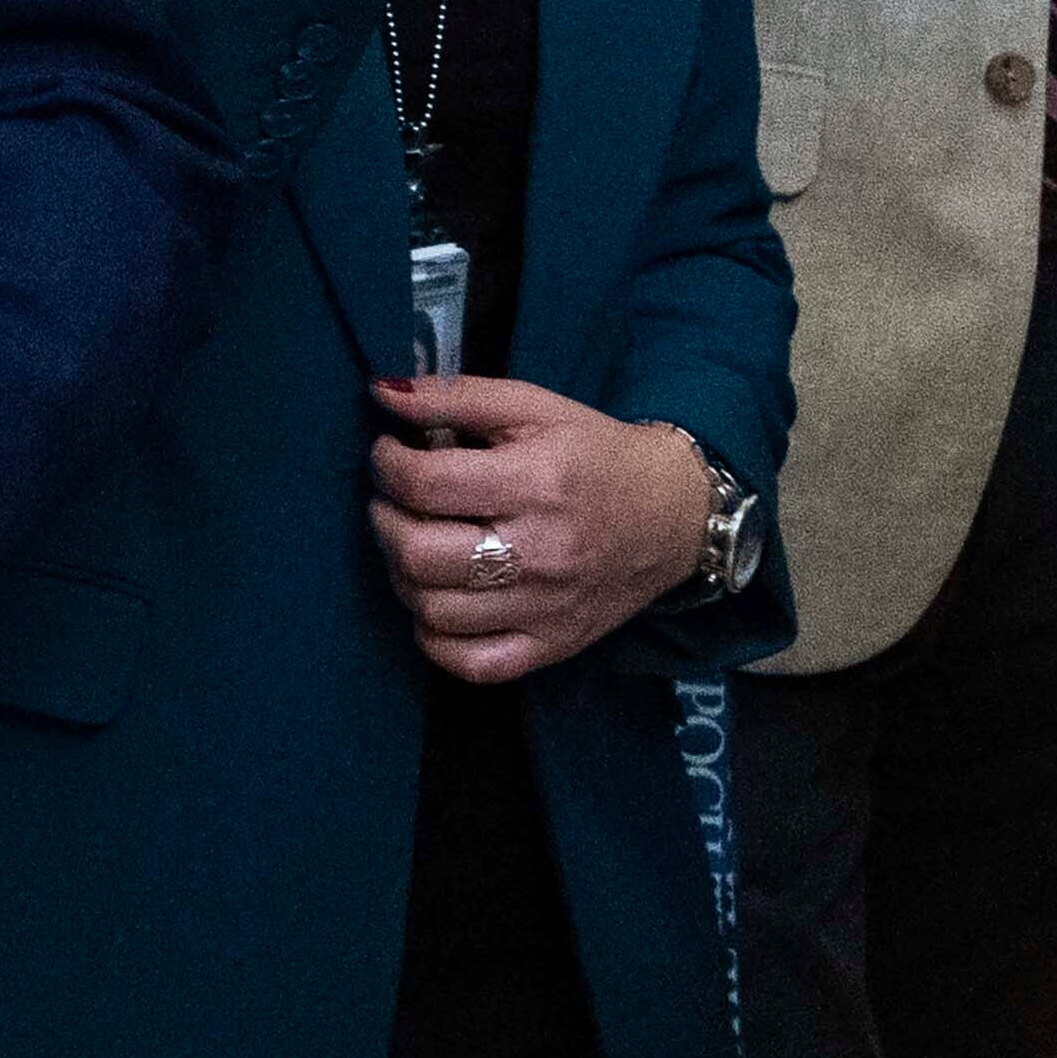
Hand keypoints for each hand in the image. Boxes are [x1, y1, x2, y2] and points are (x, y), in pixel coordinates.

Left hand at [363, 378, 704, 682]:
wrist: (676, 515)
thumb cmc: (597, 454)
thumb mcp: (534, 406)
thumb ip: (456, 396)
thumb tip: (381, 392)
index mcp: (536, 484)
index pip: (426, 485)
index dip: (386, 465)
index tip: (389, 453)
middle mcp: (540, 553)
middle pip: (420, 555)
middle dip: (385, 522)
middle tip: (392, 501)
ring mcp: (546, 609)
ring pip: (434, 611)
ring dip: (402, 575)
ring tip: (414, 544)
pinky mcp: (553, 647)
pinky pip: (472, 665)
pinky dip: (435, 639)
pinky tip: (437, 601)